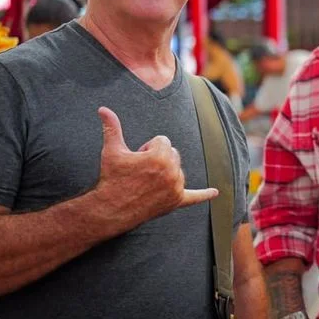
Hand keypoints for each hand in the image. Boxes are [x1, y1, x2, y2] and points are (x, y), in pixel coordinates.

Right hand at [91, 107, 217, 229]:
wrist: (111, 209)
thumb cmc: (112, 178)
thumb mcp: (112, 151)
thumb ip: (112, 128)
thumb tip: (103, 108)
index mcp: (161, 156)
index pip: (163, 140)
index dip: (147, 148)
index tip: (136, 158)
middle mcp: (173, 172)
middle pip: (172, 153)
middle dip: (158, 158)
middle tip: (140, 171)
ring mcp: (176, 187)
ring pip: (177, 169)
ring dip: (166, 172)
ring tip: (146, 182)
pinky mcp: (176, 201)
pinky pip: (194, 197)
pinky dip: (204, 195)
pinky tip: (215, 193)